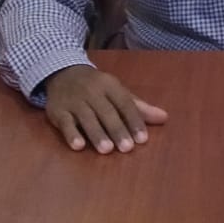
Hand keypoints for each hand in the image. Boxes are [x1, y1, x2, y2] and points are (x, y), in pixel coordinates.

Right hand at [45, 65, 167, 153]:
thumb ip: (139, 107)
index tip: (143, 139)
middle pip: (106, 112)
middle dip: (117, 129)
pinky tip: (78, 146)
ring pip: (87, 118)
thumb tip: (164, 118)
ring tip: (107, 150)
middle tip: (127, 148)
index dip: (134, 120)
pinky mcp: (58, 110)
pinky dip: (71, 134)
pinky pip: (65, 122)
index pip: (124, 103)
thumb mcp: (117, 92)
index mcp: (110, 85)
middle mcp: (92, 91)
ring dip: (97, 133)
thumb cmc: (96, 87)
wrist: (63, 72)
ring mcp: (74, 101)